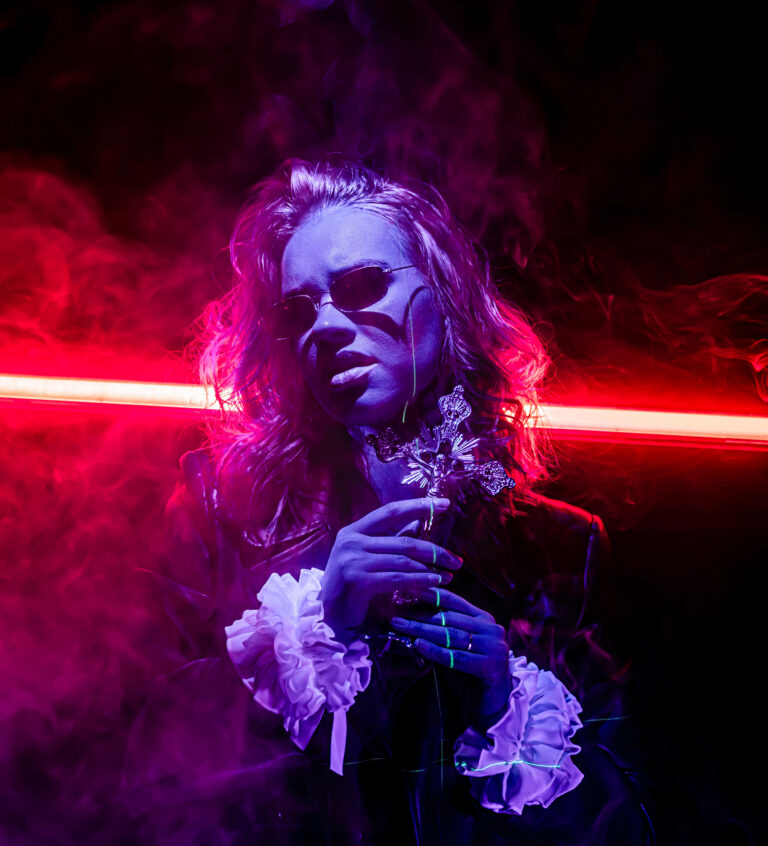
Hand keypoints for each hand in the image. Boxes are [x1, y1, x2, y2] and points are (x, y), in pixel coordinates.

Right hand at [320, 498, 462, 643]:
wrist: (327, 616)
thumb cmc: (350, 587)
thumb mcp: (369, 559)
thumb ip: (390, 542)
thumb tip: (418, 523)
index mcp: (353, 531)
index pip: (391, 511)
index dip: (419, 505)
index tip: (445, 503)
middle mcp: (351, 542)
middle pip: (403, 541)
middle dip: (434, 550)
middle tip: (455, 560)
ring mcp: (353, 561)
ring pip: (403, 561)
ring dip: (430, 569)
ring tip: (448, 575)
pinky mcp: (358, 581)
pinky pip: (397, 579)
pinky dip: (419, 581)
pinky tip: (434, 584)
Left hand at [390, 587, 511, 717]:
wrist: (493, 705)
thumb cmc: (470, 675)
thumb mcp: (456, 647)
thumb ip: (442, 631)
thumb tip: (411, 615)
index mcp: (484, 619)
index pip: (454, 601)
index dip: (430, 594)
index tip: (408, 588)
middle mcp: (491, 629)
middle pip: (449, 618)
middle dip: (420, 615)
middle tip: (396, 613)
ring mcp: (494, 647)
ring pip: (451, 635)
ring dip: (423, 630)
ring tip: (401, 626)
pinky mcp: (492, 666)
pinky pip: (457, 657)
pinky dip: (435, 651)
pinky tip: (418, 644)